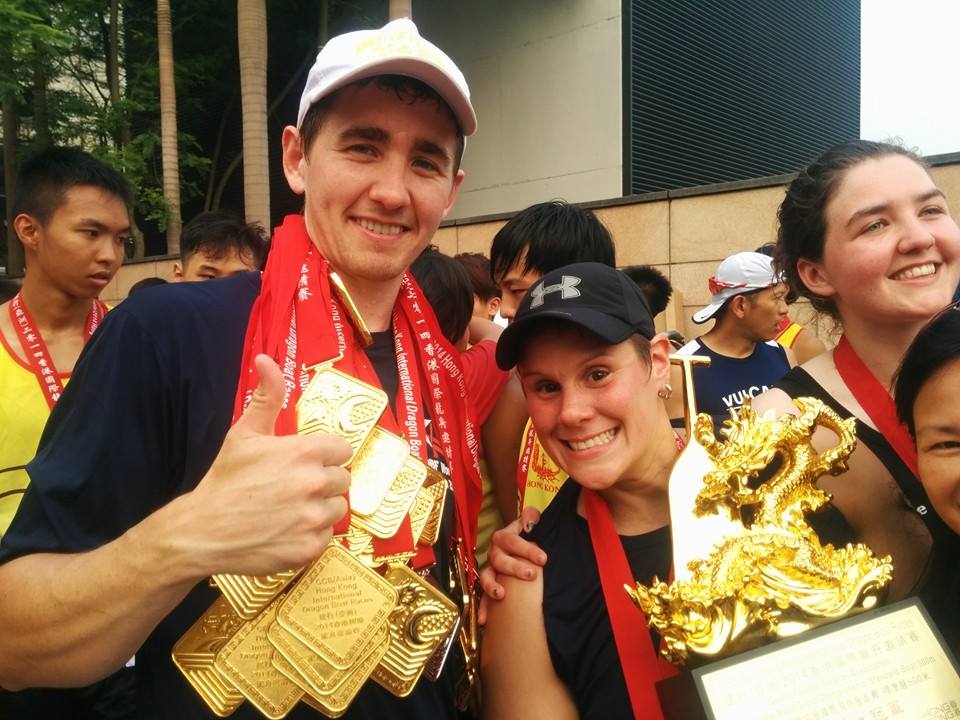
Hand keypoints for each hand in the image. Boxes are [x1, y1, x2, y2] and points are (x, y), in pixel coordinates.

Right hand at [170, 354, 351, 577]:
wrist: (201, 530)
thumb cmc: (225, 479)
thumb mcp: (245, 432)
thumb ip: (267, 395)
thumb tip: (266, 359)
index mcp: (304, 452)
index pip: (341, 449)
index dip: (324, 455)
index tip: (304, 463)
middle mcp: (314, 484)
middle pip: (342, 479)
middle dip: (322, 482)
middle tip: (292, 488)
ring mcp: (312, 518)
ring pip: (337, 508)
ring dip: (320, 509)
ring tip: (290, 509)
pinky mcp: (309, 548)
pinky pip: (326, 536)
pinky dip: (310, 535)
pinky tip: (286, 530)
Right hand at [477, 505, 546, 624]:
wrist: (525, 552)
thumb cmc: (529, 539)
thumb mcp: (532, 525)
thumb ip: (531, 518)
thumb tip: (530, 518)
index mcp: (504, 538)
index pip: (511, 540)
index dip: (525, 549)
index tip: (543, 559)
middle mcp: (495, 553)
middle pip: (499, 559)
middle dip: (514, 567)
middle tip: (531, 575)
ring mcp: (491, 570)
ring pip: (487, 576)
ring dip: (492, 586)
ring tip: (501, 595)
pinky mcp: (491, 586)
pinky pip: (484, 596)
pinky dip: (483, 608)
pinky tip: (484, 620)